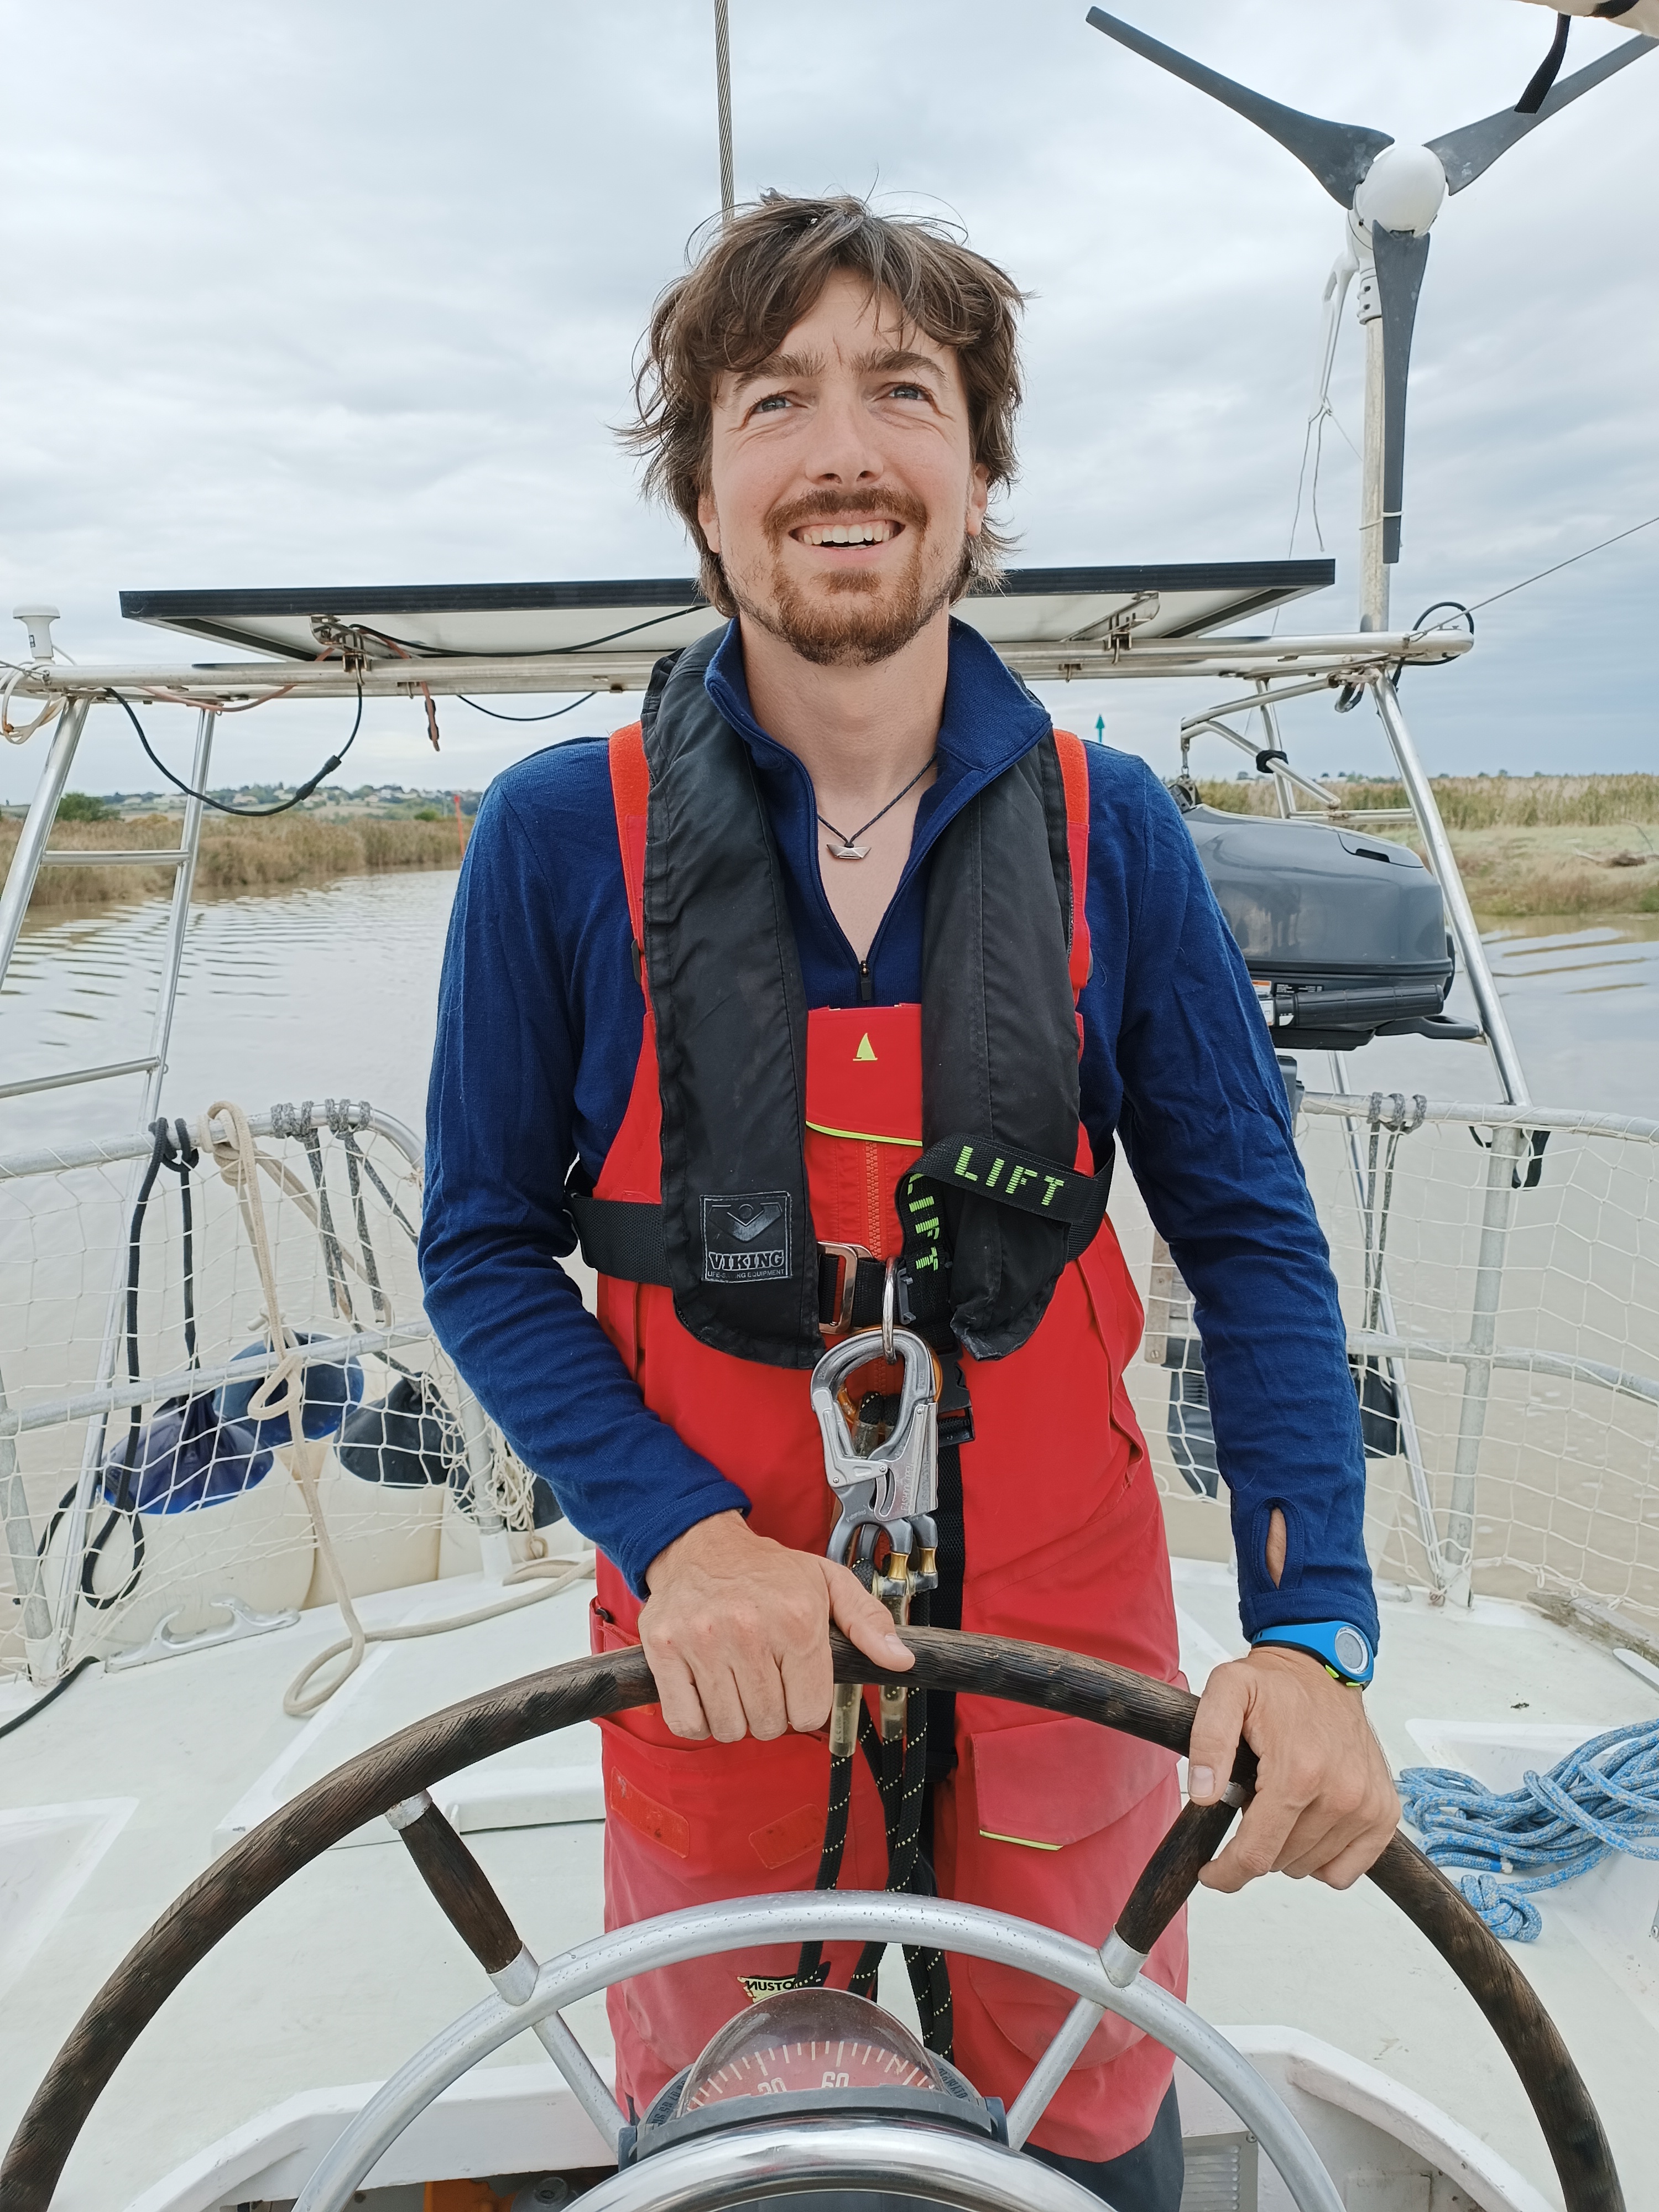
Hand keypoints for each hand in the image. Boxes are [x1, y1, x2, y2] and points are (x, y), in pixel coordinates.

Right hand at [639, 1510, 912, 1742]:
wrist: (701, 1545)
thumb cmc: (768, 1572)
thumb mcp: (829, 1584)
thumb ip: (869, 1621)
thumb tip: (901, 1659)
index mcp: (797, 1619)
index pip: (809, 1711)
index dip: (804, 1704)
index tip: (795, 1681)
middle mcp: (749, 1629)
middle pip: (769, 1724)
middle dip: (770, 1711)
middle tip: (763, 1677)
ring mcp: (702, 1640)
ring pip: (729, 1727)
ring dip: (735, 1717)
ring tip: (736, 1680)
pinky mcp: (665, 1648)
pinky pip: (686, 1721)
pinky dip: (698, 1719)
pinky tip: (707, 1691)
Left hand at [1187, 1645, 1399, 1891]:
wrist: (1323, 1669)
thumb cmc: (1275, 1685)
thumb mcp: (1225, 1692)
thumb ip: (1207, 1741)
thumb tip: (1203, 1794)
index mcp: (1298, 1771)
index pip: (1256, 1853)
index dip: (1227, 1873)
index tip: (1211, 1873)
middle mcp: (1341, 1794)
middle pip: (1280, 1862)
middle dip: (1256, 1843)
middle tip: (1253, 1800)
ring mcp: (1367, 1806)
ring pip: (1310, 1868)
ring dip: (1287, 1847)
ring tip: (1282, 1802)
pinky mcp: (1384, 1813)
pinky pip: (1346, 1871)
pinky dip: (1322, 1858)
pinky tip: (1308, 1823)